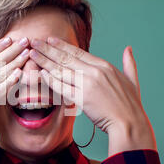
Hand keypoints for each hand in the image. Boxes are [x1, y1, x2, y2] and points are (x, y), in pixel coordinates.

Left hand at [29, 37, 156, 156]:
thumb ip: (128, 64)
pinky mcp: (82, 98)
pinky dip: (50, 80)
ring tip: (32, 54)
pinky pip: (62, 87)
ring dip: (44, 61)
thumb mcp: (132, 80)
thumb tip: (128, 49)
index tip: (49, 39)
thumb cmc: (131, 106)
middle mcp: (95, 72)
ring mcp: (88, 84)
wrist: (130, 124)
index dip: (62, 45)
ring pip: (61, 70)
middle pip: (66, 58)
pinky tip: (40, 74)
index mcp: (105, 66)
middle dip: (48, 49)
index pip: (78, 52)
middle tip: (34, 41)